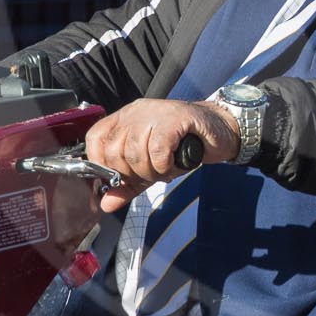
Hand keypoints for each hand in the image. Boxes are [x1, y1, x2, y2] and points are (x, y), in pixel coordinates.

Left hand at [85, 99, 237, 212]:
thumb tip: (106, 203)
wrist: (220, 130)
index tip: (118, 179)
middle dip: (132, 173)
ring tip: (166, 168)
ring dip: (152, 171)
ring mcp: (155, 112)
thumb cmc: (184, 146)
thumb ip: (128, 184)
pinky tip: (175, 162)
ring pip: (135, 152)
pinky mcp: (174, 118)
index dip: (102, 164)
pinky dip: (165, 164)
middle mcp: (136, 113)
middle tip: (152, 174)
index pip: (95, 139)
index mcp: (125, 119)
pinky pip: (158, 150)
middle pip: (114, 150)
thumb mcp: (151, 168)